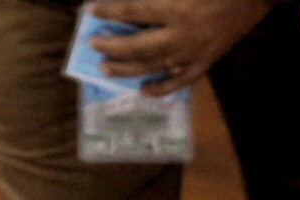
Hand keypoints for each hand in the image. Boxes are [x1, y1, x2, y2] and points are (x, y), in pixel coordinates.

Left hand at [90, 0, 278, 93]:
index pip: (133, 10)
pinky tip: (143, 91)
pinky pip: (180, 81)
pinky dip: (161, 88)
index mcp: (177, 7)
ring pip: (153, 66)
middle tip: (93, 45)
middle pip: (137, 45)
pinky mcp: (207, 62)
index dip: (110, 11)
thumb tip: (136, 3)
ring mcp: (194, 52)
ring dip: (127, 69)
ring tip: (106, 68)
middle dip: (112, 46)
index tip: (92, 11)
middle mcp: (182, 34)